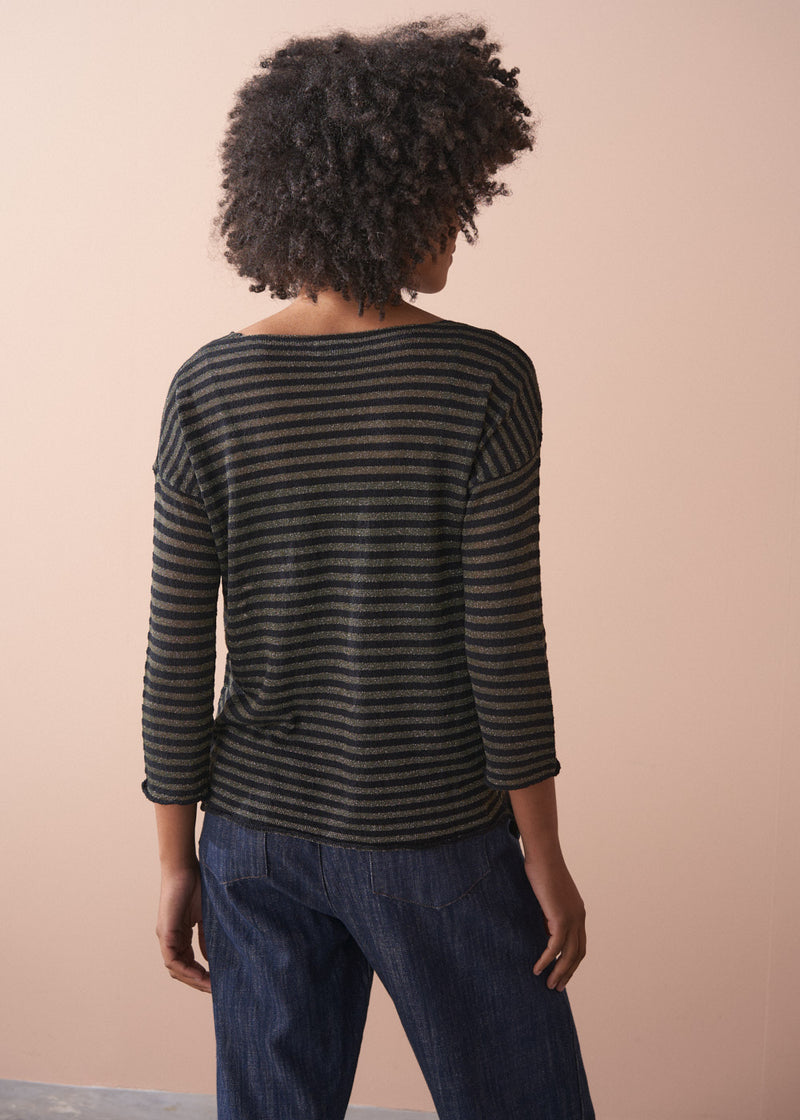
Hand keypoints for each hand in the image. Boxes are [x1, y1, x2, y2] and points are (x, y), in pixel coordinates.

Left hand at [155, 863, 210, 992]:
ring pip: (175, 968)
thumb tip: (210, 959)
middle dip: (198, 982)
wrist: (185, 867)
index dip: (201, 975)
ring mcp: (166, 937)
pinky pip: (172, 959)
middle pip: (180, 970)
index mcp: (179, 935)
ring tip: (210, 986)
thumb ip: (207, 937)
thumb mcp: (206, 916)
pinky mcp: (165, 932)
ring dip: (192, 979)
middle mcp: (170, 939)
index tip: (217, 983)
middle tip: (215, 991)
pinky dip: (185, 970)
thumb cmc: (198, 885)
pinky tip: (200, 974)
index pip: (188, 963)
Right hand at [524, 854, 586, 991]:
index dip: (571, 962)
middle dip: (568, 972)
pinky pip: (555, 947)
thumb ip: (548, 913)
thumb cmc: (541, 869)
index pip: (579, 944)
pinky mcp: (560, 917)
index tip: (561, 974)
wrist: (543, 855)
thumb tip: (543, 930)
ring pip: (569, 954)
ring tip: (549, 984)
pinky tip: (537, 968)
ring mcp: (572, 918)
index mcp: (578, 912)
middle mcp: (579, 917)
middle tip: (557, 987)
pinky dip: (546, 960)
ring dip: (559, 972)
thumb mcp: (547, 896)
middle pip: (578, 953)